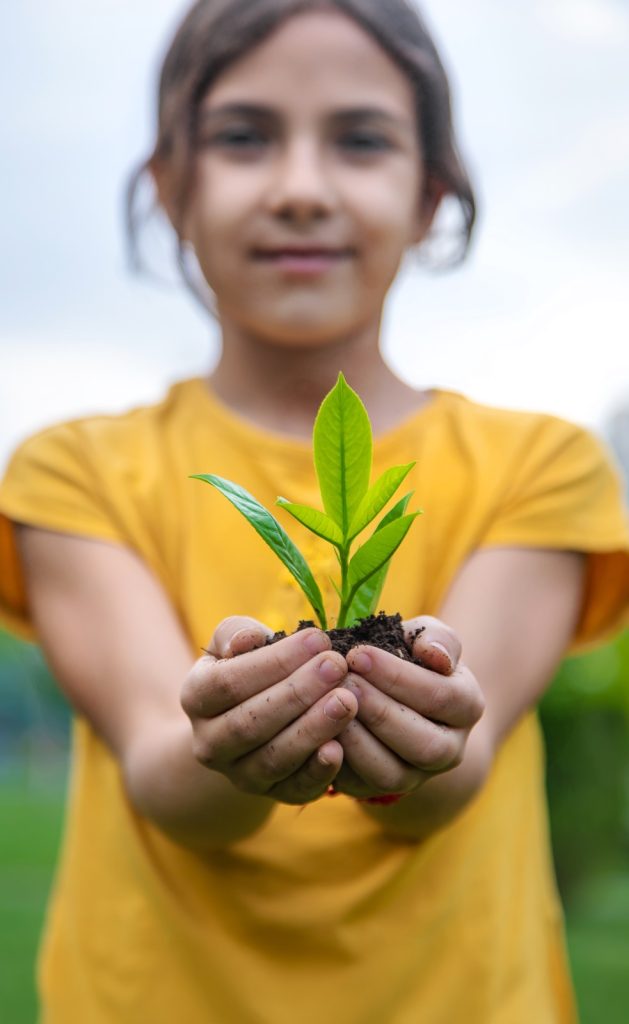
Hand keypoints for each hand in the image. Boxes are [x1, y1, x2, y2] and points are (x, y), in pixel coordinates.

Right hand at [180, 617, 357, 804]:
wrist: (245, 722)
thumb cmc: (247, 668)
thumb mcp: (233, 643)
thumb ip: (237, 633)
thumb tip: (250, 639)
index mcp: (195, 698)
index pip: (229, 682)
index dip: (275, 661)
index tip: (317, 639)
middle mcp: (209, 743)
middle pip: (250, 722)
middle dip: (298, 692)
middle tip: (336, 666)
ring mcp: (239, 774)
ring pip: (273, 758)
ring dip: (312, 729)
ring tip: (347, 700)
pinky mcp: (272, 795)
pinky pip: (294, 789)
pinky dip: (317, 771)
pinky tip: (340, 748)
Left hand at [333, 616, 484, 798]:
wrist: (399, 695)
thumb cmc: (411, 657)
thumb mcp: (426, 638)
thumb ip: (436, 639)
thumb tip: (435, 655)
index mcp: (467, 706)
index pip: (440, 696)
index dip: (397, 676)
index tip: (359, 654)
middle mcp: (450, 750)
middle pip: (423, 743)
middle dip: (378, 711)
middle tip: (343, 681)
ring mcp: (418, 776)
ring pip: (391, 773)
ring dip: (358, 741)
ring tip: (328, 706)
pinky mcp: (383, 789)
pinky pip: (362, 786)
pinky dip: (339, 761)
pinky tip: (320, 731)